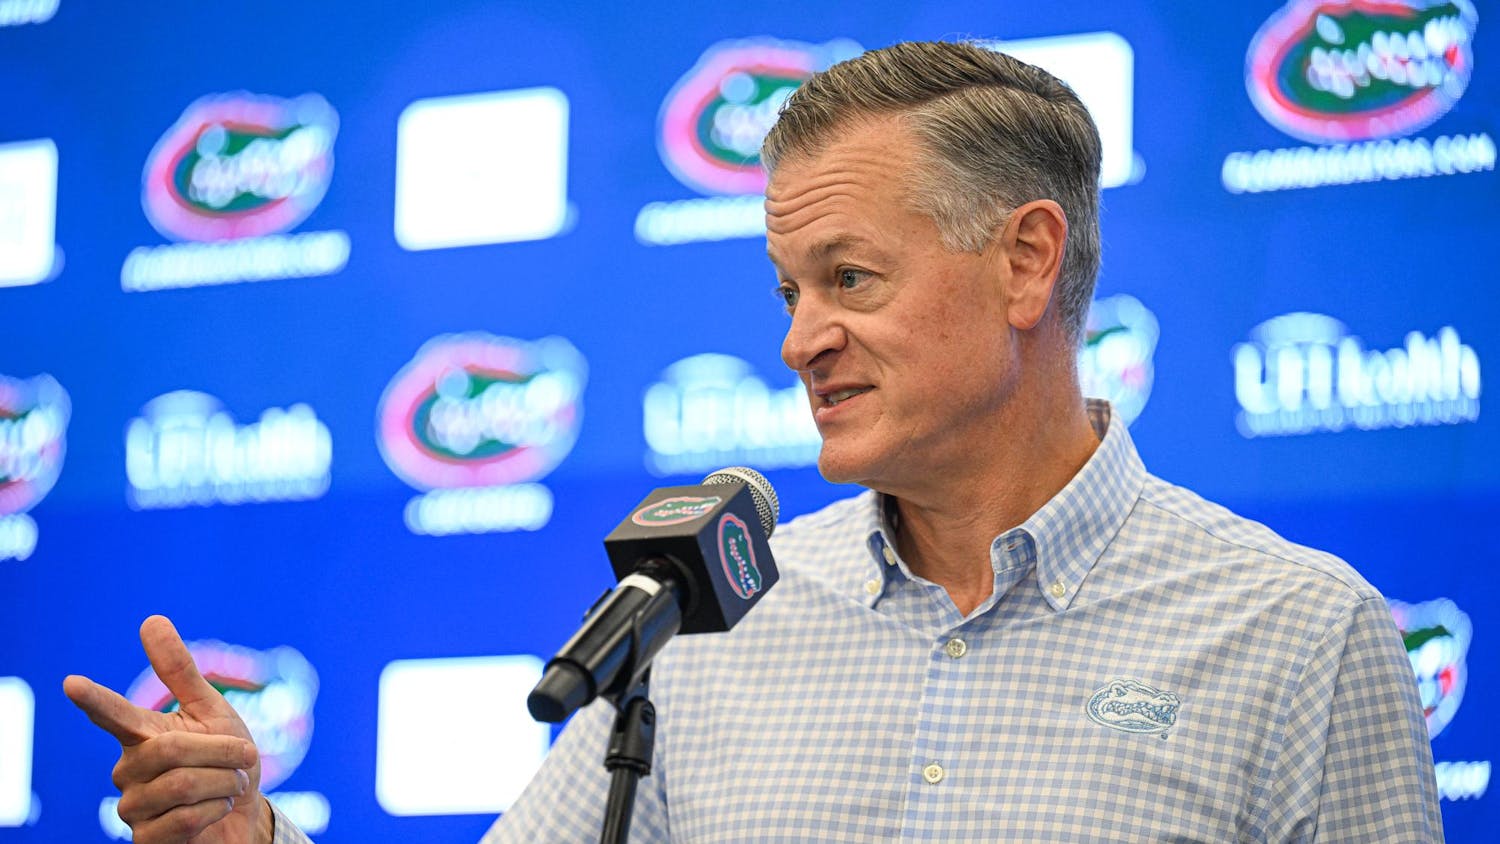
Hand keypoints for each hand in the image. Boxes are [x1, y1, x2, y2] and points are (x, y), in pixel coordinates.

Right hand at [64, 615, 271, 843]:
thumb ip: (180, 672)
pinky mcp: (146, 841)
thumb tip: (150, 619)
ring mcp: (134, 808)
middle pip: (170, 750)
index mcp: (143, 735)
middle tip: (241, 759)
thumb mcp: (213, 713)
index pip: (112, 714)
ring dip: (224, 782)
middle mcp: (129, 771)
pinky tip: (217, 811)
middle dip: (220, 751)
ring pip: (182, 784)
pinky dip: (217, 810)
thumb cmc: (227, 761)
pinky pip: (186, 819)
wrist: (245, 816)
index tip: (71, 683)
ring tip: (229, 787)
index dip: (94, 699)